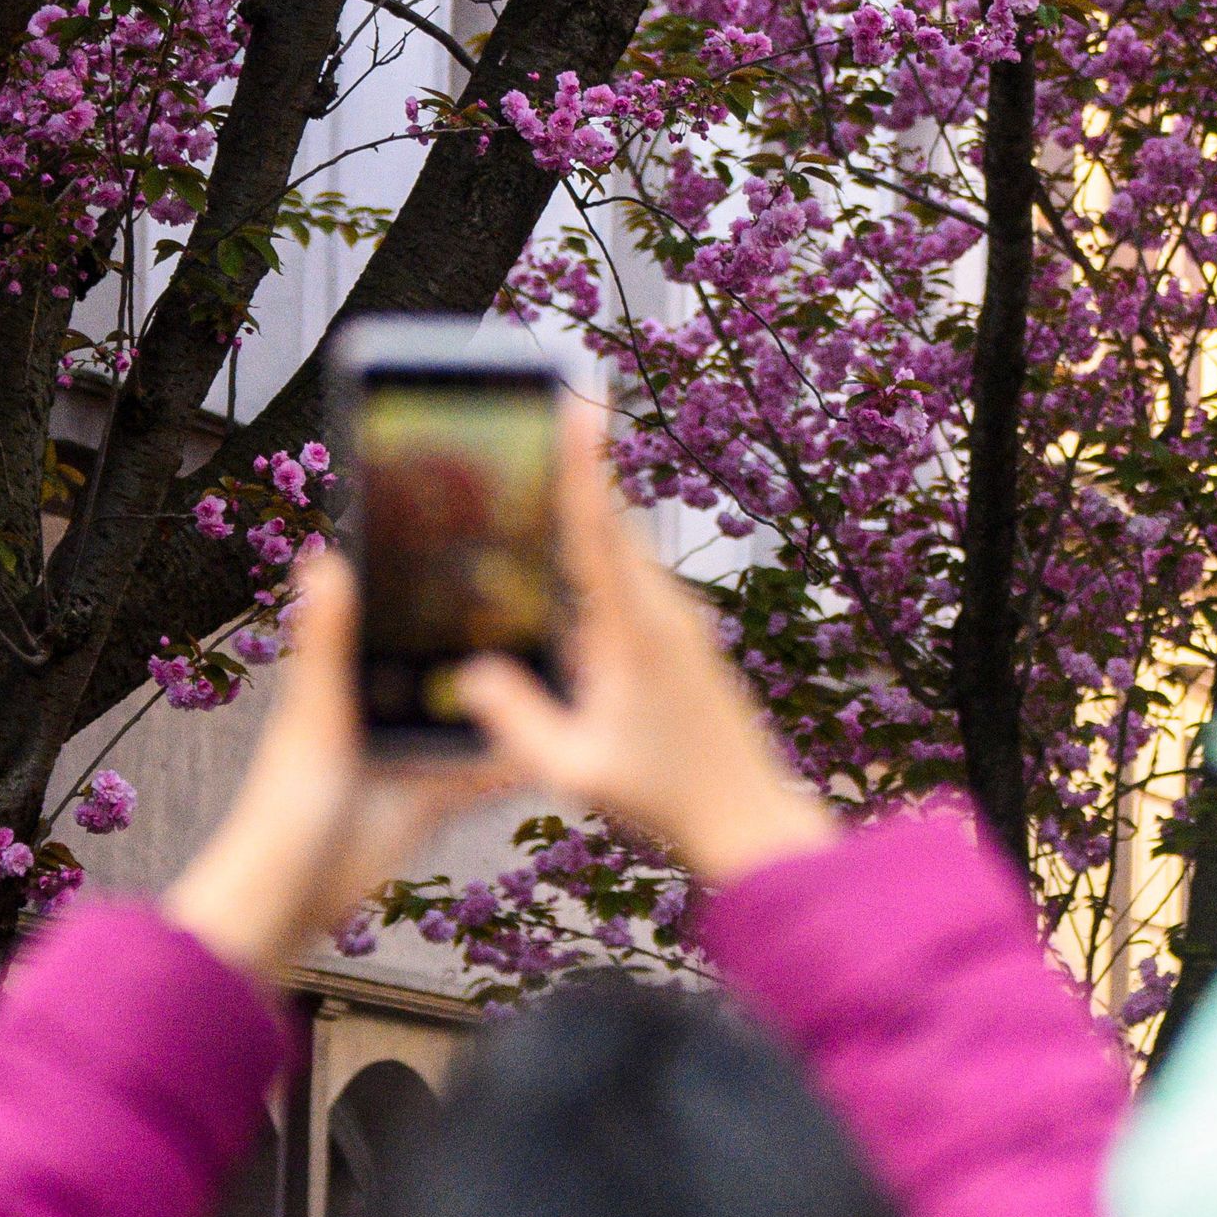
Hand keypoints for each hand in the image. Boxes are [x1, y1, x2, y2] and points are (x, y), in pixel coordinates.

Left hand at [162, 548, 522, 978]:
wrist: (292, 900)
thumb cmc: (284, 804)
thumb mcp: (314, 713)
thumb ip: (328, 642)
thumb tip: (322, 556)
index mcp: (350, 677)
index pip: (397, 615)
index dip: (432, 582)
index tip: (480, 538)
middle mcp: (384, 708)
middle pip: (445, 663)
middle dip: (488, 638)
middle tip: (551, 598)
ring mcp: (413, 753)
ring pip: (473, 715)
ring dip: (510, 699)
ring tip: (569, 662)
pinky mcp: (436, 796)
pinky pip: (486, 771)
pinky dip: (519, 759)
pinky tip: (560, 741)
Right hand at [457, 401, 837, 888]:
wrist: (747, 815)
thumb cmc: (663, 795)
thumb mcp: (573, 767)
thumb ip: (516, 719)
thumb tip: (468, 674)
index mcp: (635, 630)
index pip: (600, 529)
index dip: (584, 462)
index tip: (580, 401)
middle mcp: (664, 612)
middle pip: (611, 527)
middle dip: (577, 476)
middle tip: (543, 417)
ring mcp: (681, 623)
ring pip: (625, 557)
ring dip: (587, 527)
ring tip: (537, 492)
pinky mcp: (686, 639)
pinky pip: (636, 586)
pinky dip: (601, 569)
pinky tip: (566, 586)